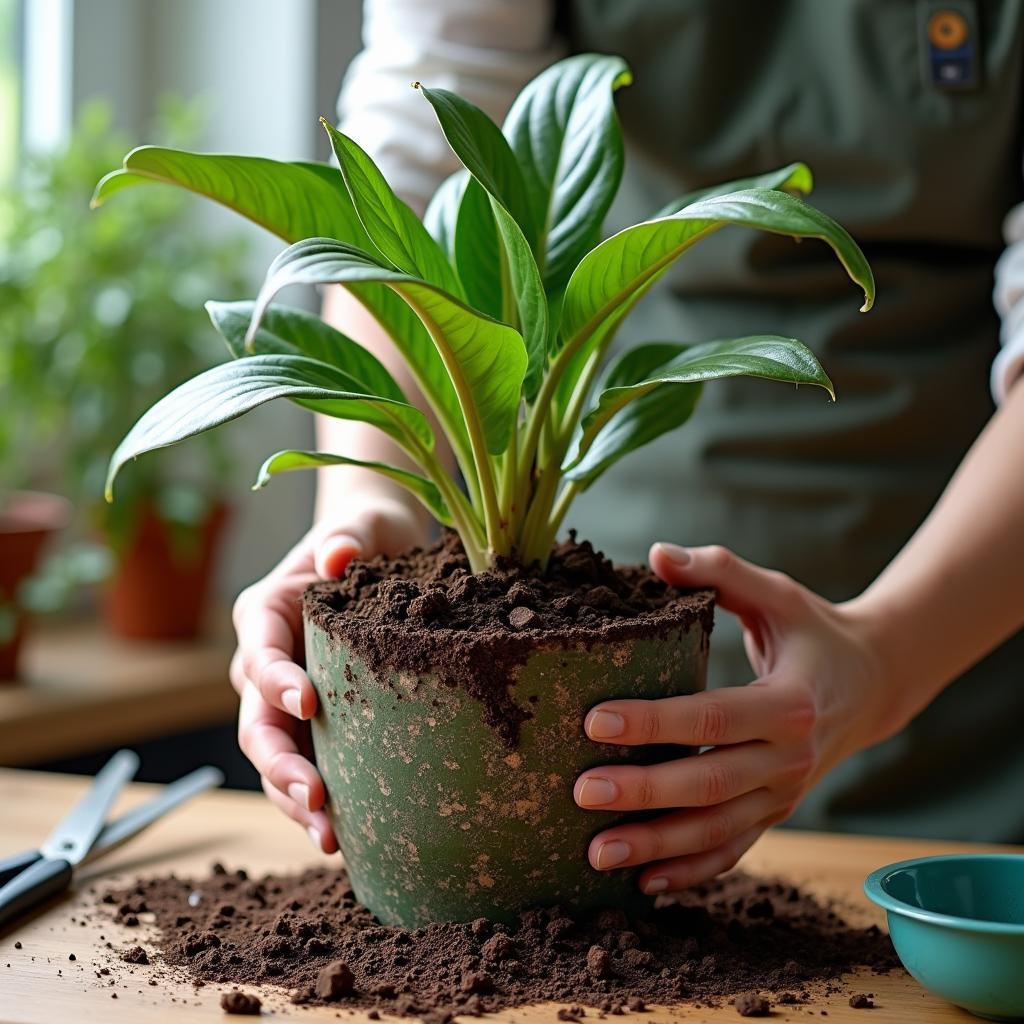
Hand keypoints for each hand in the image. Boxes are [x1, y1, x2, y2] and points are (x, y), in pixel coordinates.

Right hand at [229, 496, 424, 851]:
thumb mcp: (362, 524)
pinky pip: (309, 764)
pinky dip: (321, 800)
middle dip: (281, 765)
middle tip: (317, 797)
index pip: (259, 654)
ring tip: (330, 838)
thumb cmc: (367, 534)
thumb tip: (337, 557)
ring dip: (297, 799)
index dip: (276, 682)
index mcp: (266, 613)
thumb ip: (346, 536)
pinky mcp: (318, 722)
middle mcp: (267, 662)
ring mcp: (288, 698)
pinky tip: (346, 834)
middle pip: (257, 722)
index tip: (309, 704)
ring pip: (277, 757)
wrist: (383, 550)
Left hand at [573, 542, 905, 893]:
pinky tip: (644, 883)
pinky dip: (691, 870)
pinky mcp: (775, 813)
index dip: (653, 722)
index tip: (593, 721)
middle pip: (708, 784)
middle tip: (580, 792)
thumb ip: (718, 570)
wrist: (874, 684)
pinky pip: (733, 850)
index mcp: (788, 703)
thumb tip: (655, 554)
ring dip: (656, 846)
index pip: (712, 718)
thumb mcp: (775, 593)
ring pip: (716, 830)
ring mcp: (784, 795)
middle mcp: (789, 758)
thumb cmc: (812, 631)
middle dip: (643, 793)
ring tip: (595, 853)